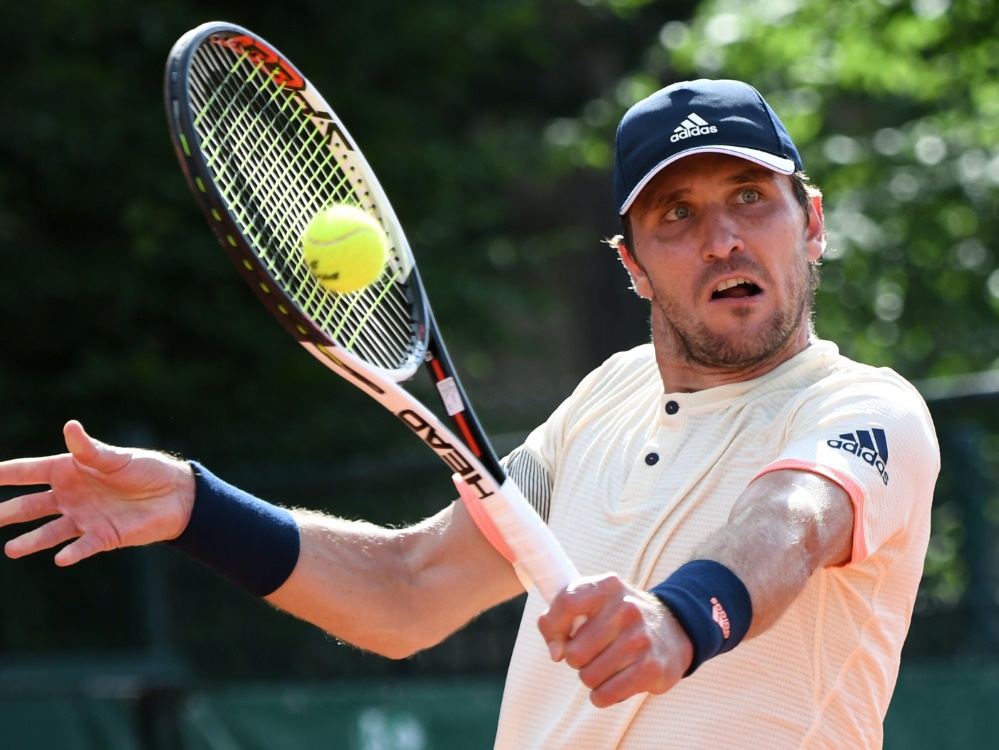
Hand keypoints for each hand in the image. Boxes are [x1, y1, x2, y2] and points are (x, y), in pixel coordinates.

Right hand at [0, 420, 194, 565]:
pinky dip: (72, 553)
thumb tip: (70, 427)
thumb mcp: (117, 458)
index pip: (28, 472)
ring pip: (49, 532)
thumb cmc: (145, 469)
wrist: (175, 494)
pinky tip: (60, 559)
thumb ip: (90, 450)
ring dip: (31, 541)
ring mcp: (83, 518)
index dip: (5, 473)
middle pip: (30, 506)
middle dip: (6, 511)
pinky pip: (82, 547)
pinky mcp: (102, 536)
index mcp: (69, 471)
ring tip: (11, 549)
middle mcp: (70, 496)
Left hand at [537, 574, 691, 707]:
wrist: (673, 631)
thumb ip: (561, 617)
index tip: (558, 642)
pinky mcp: (652, 668)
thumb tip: (555, 652)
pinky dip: (602, 695)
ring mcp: (641, 638)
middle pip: (575, 651)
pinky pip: (606, 694)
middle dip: (576, 660)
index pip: (567, 603)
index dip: (553, 628)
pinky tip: (612, 683)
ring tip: (605, 666)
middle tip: (591, 654)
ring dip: (591, 678)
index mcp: (608, 587)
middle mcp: (627, 609)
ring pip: (588, 676)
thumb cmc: (619, 619)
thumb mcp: (594, 603)